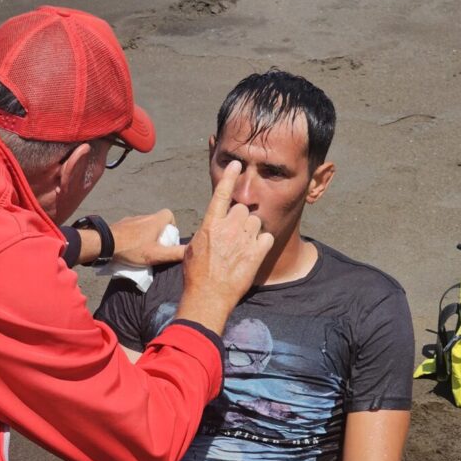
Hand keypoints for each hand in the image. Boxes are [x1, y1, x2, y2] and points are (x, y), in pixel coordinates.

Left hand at [110, 210, 184, 266]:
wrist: (105, 244)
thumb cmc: (132, 249)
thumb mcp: (156, 254)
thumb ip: (175, 253)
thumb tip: (191, 251)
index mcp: (155, 220)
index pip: (169, 214)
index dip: (172, 226)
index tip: (168, 239)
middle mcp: (144, 216)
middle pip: (157, 221)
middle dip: (159, 234)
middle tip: (156, 248)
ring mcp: (131, 219)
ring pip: (144, 225)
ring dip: (145, 235)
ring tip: (141, 250)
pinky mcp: (120, 225)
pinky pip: (131, 229)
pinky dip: (133, 236)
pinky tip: (129, 248)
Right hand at [177, 162, 274, 333]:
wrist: (208, 297)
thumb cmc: (196, 276)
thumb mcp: (193, 249)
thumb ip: (205, 233)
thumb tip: (210, 229)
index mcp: (210, 225)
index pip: (221, 194)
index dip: (229, 177)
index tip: (236, 164)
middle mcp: (228, 228)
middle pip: (242, 209)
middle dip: (240, 219)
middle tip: (235, 236)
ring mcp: (243, 240)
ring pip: (255, 222)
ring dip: (251, 231)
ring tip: (243, 247)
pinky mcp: (256, 253)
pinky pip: (267, 237)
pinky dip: (262, 244)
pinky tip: (254, 253)